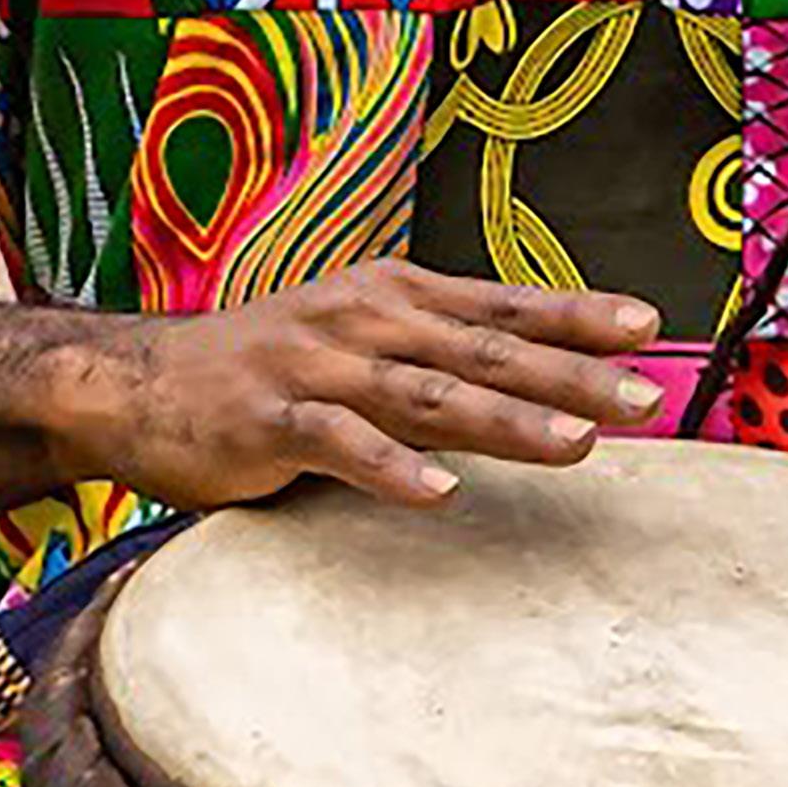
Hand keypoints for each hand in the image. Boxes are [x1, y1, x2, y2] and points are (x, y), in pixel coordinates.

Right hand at [69, 263, 665, 510]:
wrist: (136, 382)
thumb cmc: (267, 369)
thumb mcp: (358, 339)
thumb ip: (436, 355)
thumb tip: (540, 380)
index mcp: (393, 294)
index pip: (503, 304)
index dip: (578, 314)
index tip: (651, 328)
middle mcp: (362, 319)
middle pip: (485, 350)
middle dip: (572, 372)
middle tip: (644, 398)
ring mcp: (315, 367)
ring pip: (428, 395)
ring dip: (508, 419)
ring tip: (578, 443)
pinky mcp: (268, 421)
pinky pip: (340, 444)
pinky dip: (392, 467)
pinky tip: (441, 492)